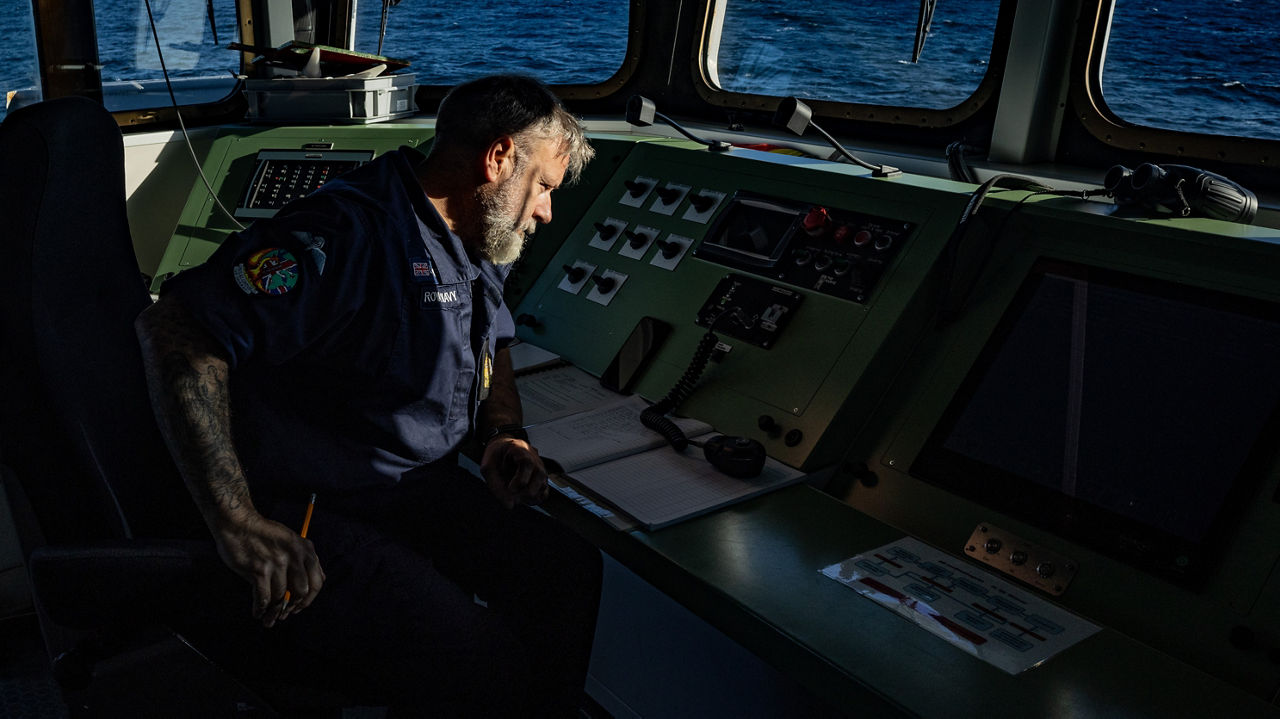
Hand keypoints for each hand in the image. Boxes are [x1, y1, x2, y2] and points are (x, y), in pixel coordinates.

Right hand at [211, 510, 324, 626]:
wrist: (238, 524)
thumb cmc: (263, 535)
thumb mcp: (291, 541)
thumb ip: (302, 560)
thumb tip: (310, 588)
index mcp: (306, 549)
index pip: (318, 582)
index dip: (309, 599)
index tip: (298, 607)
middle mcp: (295, 556)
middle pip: (302, 592)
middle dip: (293, 607)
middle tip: (283, 615)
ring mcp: (277, 563)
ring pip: (281, 598)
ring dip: (273, 613)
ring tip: (267, 618)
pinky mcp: (259, 570)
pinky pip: (263, 598)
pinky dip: (260, 609)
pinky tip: (257, 612)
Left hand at [480, 436, 548, 508]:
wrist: (502, 448)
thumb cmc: (495, 457)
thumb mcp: (488, 468)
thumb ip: (496, 486)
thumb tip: (510, 505)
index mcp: (519, 449)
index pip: (527, 463)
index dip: (520, 479)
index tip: (511, 489)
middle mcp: (533, 458)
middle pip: (540, 475)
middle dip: (527, 491)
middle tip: (513, 494)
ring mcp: (539, 468)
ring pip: (544, 484)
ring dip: (531, 496)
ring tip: (517, 498)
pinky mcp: (539, 478)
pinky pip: (544, 491)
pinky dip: (536, 499)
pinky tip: (524, 500)